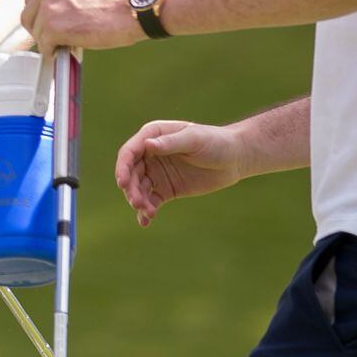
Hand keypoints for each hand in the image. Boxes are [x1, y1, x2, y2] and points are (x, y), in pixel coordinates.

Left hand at [21, 0, 143, 50]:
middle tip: (53, 37)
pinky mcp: (53, 28)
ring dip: (49, 41)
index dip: (41, 14)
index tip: (49, 22)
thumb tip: (53, 12)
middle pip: (28, 15)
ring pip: (36, 32)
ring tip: (66, 44)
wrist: (131, 9)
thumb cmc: (114, 1)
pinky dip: (53, 52)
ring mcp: (48, 8)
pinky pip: (45, 46)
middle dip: (39, 28)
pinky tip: (66, 51)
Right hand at [115, 120, 245, 226]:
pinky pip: (151, 201)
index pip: (130, 152)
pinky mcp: (166, 189)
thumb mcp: (193, 139)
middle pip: (131, 172)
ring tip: (147, 212)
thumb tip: (147, 145)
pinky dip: (146, 210)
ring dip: (138, 200)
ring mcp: (157, 173)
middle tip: (137, 202)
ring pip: (139, 188)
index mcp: (153, 136)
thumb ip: (170, 143)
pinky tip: (146, 220)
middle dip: (130, 188)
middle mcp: (150, 154)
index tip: (122, 183)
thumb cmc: (215, 141)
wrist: (234, 159)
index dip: (122, 167)